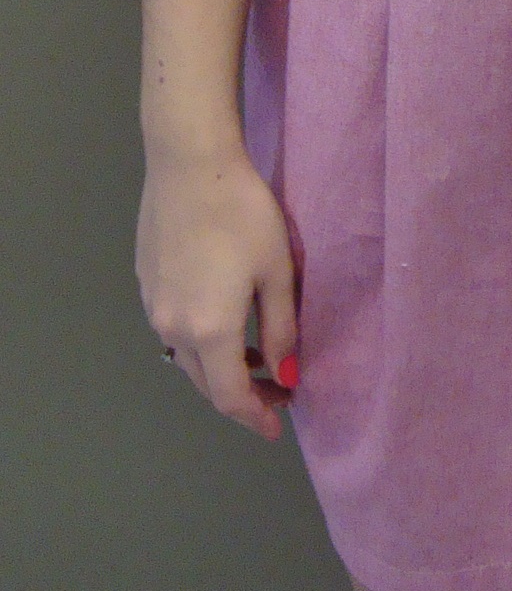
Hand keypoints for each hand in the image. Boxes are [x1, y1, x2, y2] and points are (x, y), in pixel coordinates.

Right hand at [137, 143, 300, 441]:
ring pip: (186, 358)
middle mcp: (173, 328)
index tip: (277, 426)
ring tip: (257, 358)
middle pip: (205, 383)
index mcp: (209, 331)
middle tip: (276, 392)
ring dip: (219, 368)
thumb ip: (282, 329)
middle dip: (242, 395)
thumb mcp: (277, 272)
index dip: (256, 416)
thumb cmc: (244, 214)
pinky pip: (174, 330)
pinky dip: (200, 341)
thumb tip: (286, 374)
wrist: (190, 164)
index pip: (231, 396)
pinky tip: (224, 322)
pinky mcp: (145, 282)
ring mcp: (153, 306)